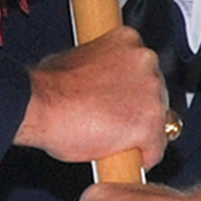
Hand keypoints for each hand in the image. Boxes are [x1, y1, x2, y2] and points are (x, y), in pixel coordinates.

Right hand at [13, 26, 169, 168]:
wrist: (41, 105)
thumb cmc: (49, 86)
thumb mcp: (75, 59)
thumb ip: (99, 66)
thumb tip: (99, 80)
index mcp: (128, 40)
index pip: (144, 69)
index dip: (133, 89)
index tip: (124, 100)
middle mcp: (146, 61)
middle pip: (156, 93)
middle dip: (139, 110)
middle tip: (117, 123)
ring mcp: (151, 92)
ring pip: (159, 122)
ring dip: (142, 134)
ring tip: (117, 143)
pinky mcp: (150, 124)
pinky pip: (155, 149)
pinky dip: (143, 157)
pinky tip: (127, 160)